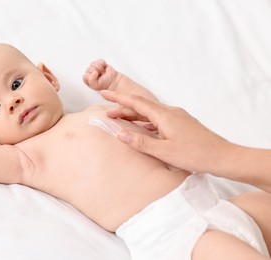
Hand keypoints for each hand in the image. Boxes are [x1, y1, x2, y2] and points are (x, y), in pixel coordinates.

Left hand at [83, 59, 121, 90]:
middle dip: (97, 72)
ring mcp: (94, 67)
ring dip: (100, 68)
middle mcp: (89, 73)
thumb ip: (91, 80)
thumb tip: (94, 72)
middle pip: (90, 68)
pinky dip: (103, 64)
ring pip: (93, 63)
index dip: (91, 76)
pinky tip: (104, 68)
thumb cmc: (104, 84)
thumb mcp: (96, 86)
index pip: (85, 75)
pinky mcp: (99, 63)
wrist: (113, 81)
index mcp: (86, 79)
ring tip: (102, 72)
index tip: (97, 79)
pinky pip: (99, 60)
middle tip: (101, 76)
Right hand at [101, 90, 228, 173]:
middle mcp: (170, 112)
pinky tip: (141, 128)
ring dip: (134, 116)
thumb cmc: (195, 154)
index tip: (104, 93)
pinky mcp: (181, 124)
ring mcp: (177, 117)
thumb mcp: (164, 151)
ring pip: (150, 113)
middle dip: (123, 108)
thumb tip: (120, 133)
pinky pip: (158, 119)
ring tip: (120, 120)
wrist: (222, 156)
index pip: (136, 102)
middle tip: (108, 113)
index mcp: (164, 115)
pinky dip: (145, 122)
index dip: (118, 98)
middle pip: (142, 106)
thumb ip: (140, 142)